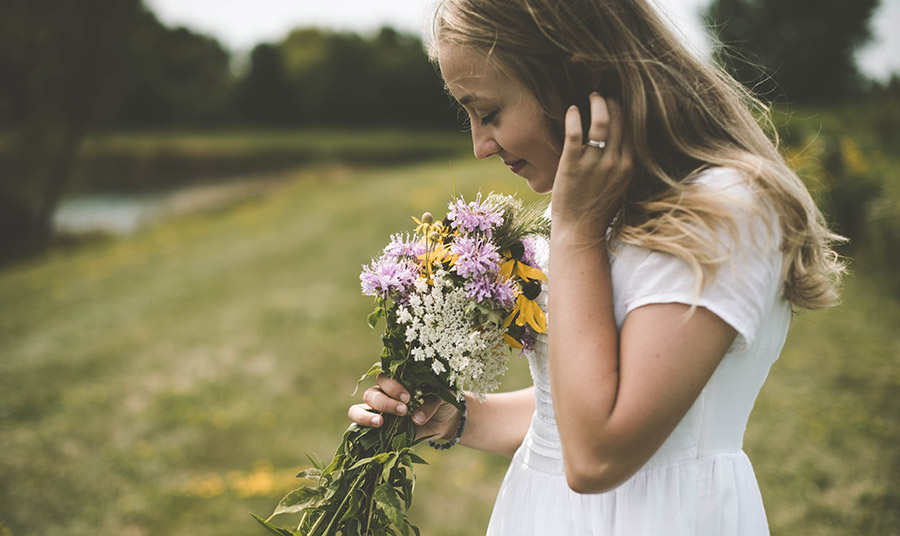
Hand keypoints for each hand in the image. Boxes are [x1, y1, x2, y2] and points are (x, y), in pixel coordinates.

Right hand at [347, 374, 461, 441]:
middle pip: (371, 394)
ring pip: (358, 409)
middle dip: (385, 403)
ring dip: (366, 416)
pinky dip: (362, 429)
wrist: (446, 420)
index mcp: (397, 380)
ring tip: (380, 423)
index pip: (385, 378)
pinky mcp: (377, 429)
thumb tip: (416, 419)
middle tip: (403, 411)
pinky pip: (359, 428)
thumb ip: (430, 404)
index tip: (408, 398)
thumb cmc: (442, 401)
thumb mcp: (443, 397)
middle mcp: (383, 394)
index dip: (393, 387)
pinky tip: (374, 432)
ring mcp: (377, 412)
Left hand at [552, 92, 633, 234]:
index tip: (620, 100)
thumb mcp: (621, 184)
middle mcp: (616, 162)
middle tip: (604, 94)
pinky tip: (571, 110)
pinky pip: (575, 133)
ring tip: (591, 96)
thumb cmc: (598, 208)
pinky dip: (574, 117)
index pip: (633, 128)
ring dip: (597, 103)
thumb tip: (625, 142)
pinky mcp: (572, 166)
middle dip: (613, 101)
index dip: (627, 110)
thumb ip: (624, 163)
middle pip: (620, 120)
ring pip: (601, 122)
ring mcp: (594, 164)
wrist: (580, 231)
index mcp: (630, 165)